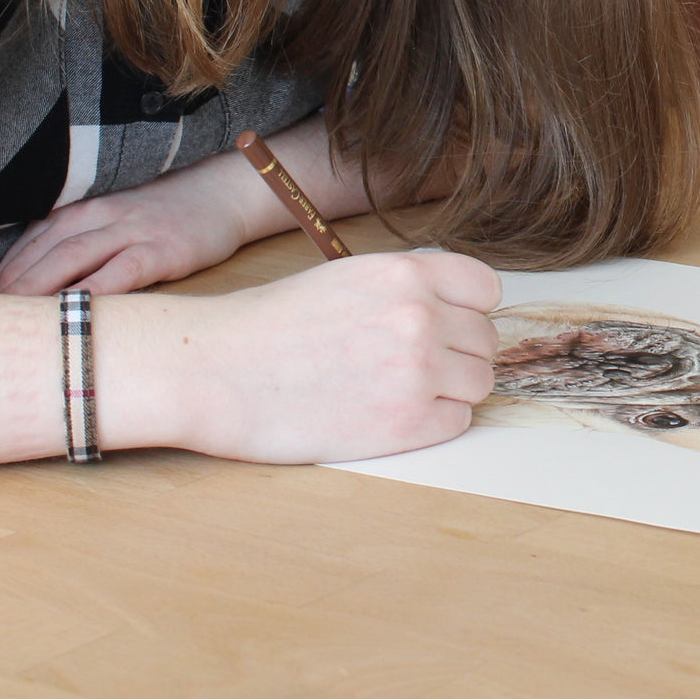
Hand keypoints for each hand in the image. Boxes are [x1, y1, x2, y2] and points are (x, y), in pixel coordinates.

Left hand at [0, 155, 258, 295]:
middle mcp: (104, 214)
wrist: (226, 194)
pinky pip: (121, 271)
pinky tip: (77, 308)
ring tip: (18, 311)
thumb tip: (49, 278)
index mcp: (89, 208)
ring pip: (74, 255)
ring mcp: (134, 231)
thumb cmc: (171, 214)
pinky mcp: (163, 250)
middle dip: (15, 280)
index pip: (36, 237)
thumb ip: (88, 237)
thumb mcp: (122, 217)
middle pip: (47, 248)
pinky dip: (95, 289)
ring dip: (41, 284)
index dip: (9, 267)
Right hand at [100, 252, 503, 462]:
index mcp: (406, 273)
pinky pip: (457, 421)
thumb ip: (406, 291)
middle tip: (407, 366)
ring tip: (396, 391)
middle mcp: (420, 316)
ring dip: (449, 391)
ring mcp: (417, 371)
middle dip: (456, 354)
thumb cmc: (270, 325)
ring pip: (479, 383)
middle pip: (485, 341)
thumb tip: (456, 314)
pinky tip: (388, 415)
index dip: (467, 310)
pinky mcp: (406, 424)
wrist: (212, 370)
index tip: (445, 325)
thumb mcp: (346, 279)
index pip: (487, 289)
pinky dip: (432, 423)